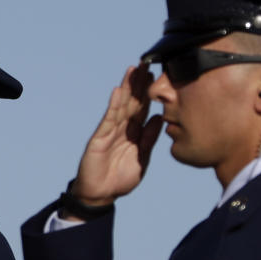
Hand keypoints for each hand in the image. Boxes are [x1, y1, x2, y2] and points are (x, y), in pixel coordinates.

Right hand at [68, 65, 161, 208]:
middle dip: (139, 83)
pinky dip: (113, 105)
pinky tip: (118, 91)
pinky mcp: (99, 138)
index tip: (160, 76)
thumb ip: (150, 139)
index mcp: (134, 133)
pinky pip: (108, 119)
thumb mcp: (142, 159)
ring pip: (121, 106)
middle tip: (147, 64)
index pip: (143, 109)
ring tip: (133, 70)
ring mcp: (109, 131)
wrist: (101, 195)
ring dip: (127, 87)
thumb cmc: (120, 179)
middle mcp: (122, 129)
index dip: (151, 93)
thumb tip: (161, 118)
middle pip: (132, 102)